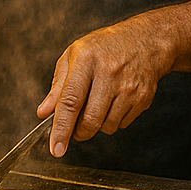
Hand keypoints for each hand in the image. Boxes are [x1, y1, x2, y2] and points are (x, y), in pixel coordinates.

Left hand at [38, 16, 172, 157]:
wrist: (146, 40)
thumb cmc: (105, 47)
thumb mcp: (74, 56)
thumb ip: (58, 86)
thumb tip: (44, 113)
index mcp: (87, 59)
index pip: (71, 101)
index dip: (62, 128)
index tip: (56, 149)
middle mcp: (110, 72)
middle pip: (90, 120)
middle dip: (79, 132)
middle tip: (76, 125)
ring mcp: (129, 86)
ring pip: (107, 126)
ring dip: (98, 124)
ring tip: (100, 103)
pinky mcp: (143, 97)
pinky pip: (122, 124)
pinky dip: (114, 119)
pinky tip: (116, 100)